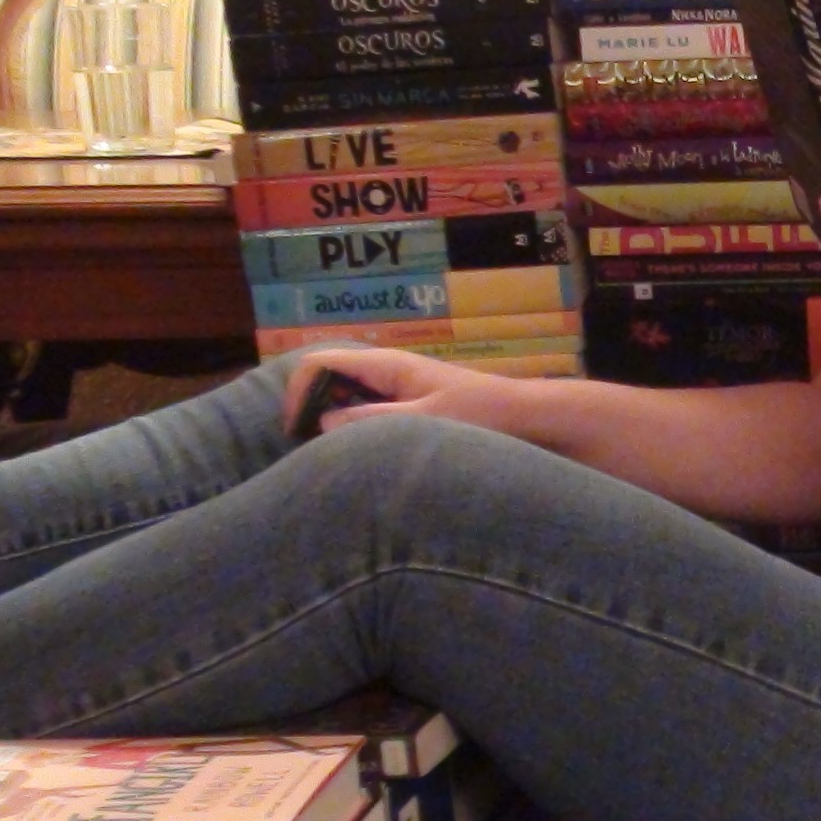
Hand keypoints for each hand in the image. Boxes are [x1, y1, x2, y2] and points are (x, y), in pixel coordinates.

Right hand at [282, 346, 542, 444]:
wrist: (527, 418)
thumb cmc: (482, 415)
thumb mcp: (424, 421)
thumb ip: (373, 421)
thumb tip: (324, 423)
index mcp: (385, 366)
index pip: (319, 363)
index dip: (297, 393)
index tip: (294, 430)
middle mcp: (386, 372)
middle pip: (327, 380)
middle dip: (310, 409)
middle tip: (308, 449)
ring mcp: (397, 389)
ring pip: (345, 398)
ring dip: (331, 422)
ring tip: (331, 458)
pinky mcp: (410, 408)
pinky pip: (367, 413)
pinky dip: (355, 430)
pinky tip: (362, 457)